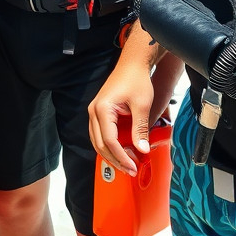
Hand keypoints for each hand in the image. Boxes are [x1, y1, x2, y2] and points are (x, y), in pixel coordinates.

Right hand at [88, 60, 154, 176]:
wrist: (132, 65)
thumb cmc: (136, 80)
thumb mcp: (142, 105)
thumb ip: (140, 129)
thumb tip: (142, 150)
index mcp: (102, 109)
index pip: (109, 140)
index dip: (121, 157)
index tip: (133, 167)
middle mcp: (94, 111)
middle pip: (99, 143)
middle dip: (115, 160)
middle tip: (131, 170)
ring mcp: (95, 111)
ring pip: (97, 140)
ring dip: (111, 155)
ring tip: (127, 164)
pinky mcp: (99, 112)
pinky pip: (100, 134)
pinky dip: (109, 146)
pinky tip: (121, 152)